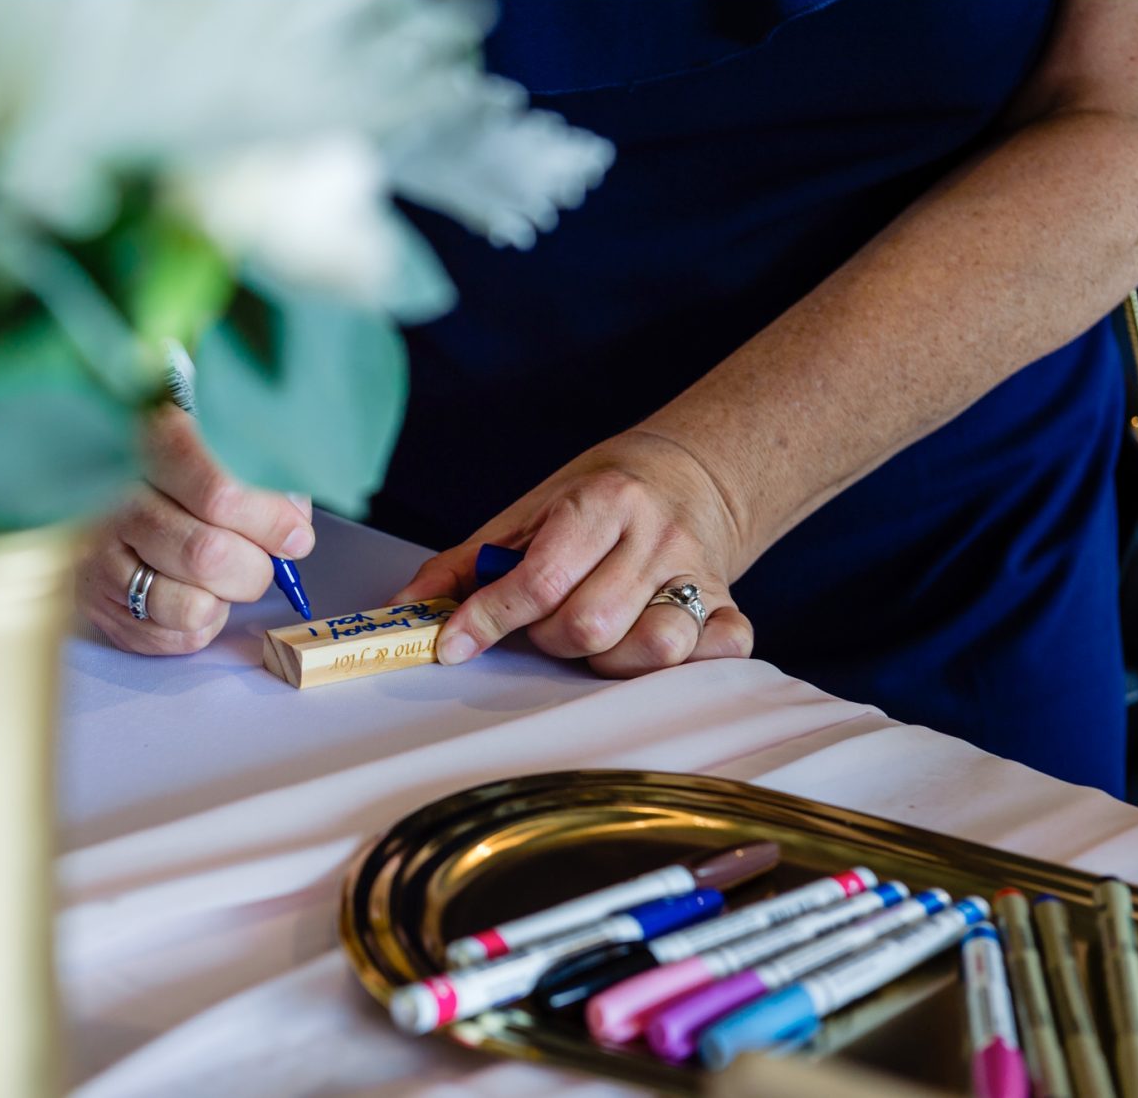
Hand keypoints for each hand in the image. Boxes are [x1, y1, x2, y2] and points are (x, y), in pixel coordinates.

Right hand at [78, 405, 314, 656]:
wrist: (117, 500)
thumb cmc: (191, 480)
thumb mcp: (232, 458)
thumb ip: (269, 488)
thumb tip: (295, 531)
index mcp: (155, 445)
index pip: (218, 491)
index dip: (267, 520)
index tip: (295, 537)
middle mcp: (118, 499)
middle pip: (208, 555)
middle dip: (253, 569)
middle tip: (261, 562)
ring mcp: (100, 553)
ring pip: (191, 606)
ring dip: (224, 600)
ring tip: (221, 578)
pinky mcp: (97, 601)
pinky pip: (173, 637)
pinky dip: (202, 623)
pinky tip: (193, 592)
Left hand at [390, 427, 753, 675]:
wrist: (683, 472)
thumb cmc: (595, 499)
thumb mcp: (527, 515)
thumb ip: (468, 564)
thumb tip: (405, 608)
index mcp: (601, 500)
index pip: (540, 577)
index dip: (489, 619)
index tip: (454, 645)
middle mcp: (655, 534)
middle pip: (589, 623)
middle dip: (548, 639)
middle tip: (543, 626)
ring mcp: (699, 572)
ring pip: (654, 648)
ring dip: (609, 661)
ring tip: (594, 638)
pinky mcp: (732, 603)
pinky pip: (720, 652)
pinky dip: (685, 664)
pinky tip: (650, 646)